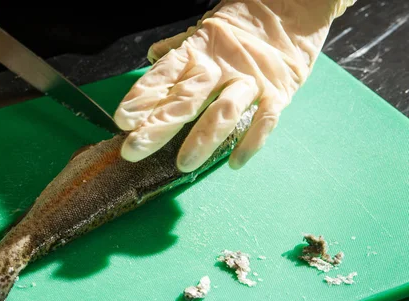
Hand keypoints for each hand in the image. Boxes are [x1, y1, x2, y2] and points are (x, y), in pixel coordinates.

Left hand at [114, 0, 355, 171]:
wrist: (297, 5)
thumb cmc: (246, 23)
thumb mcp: (208, 30)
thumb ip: (180, 49)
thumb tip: (152, 56)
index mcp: (200, 48)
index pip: (165, 73)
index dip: (143, 95)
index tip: (122, 119)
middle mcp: (222, 65)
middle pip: (186, 98)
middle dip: (158, 125)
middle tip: (133, 149)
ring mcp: (251, 80)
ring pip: (225, 110)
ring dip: (203, 138)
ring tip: (183, 164)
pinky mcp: (279, 92)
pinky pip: (265, 120)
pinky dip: (251, 142)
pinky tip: (234, 164)